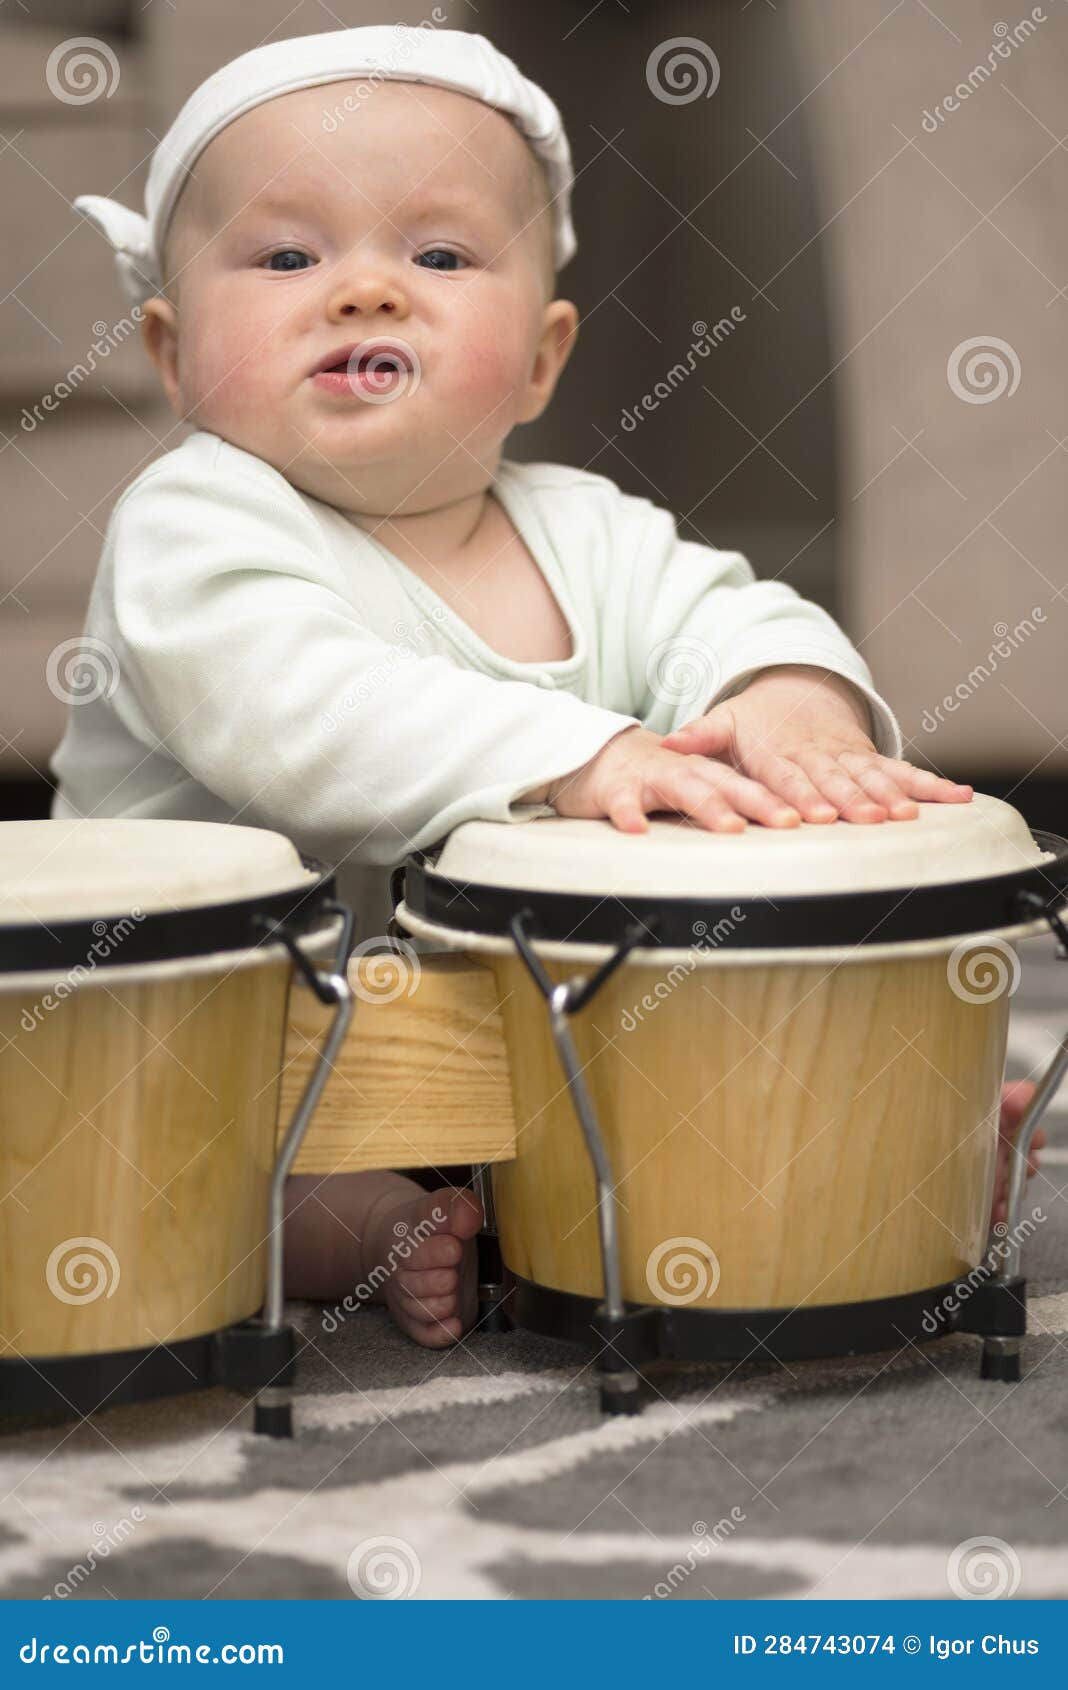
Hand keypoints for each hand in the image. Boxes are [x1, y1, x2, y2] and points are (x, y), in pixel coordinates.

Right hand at [536, 724, 803, 833]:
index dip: (783, 800)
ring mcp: (651, 778)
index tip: (815, 819)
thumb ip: (729, 804)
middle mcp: (686, 772)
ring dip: (708, 806)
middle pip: (728, 785)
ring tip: (731, 826)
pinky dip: (629, 813)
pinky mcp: (615, 788)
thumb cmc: (653, 776)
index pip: (751, 785)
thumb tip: (779, 832)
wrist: (596, 754)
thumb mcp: (695, 785)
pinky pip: (622, 801)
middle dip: (760, 802)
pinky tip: (637, 829)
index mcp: (708, 773)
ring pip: (684, 789)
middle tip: (790, 821)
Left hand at [660, 665, 971, 823]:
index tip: (815, 815)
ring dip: (894, 795)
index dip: (802, 796)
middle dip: (854, 800)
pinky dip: (933, 786)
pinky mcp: (872, 760)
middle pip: (837, 779)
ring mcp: (850, 757)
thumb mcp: (723, 722)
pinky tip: (960, 799)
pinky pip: (905, 772)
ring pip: (874, 776)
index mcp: (781, 751)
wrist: (797, 689)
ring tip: (910, 815)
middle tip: (871, 820)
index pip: (790, 776)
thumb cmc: (754, 720)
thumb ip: (699, 736)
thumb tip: (667, 745)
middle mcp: (820, 755)